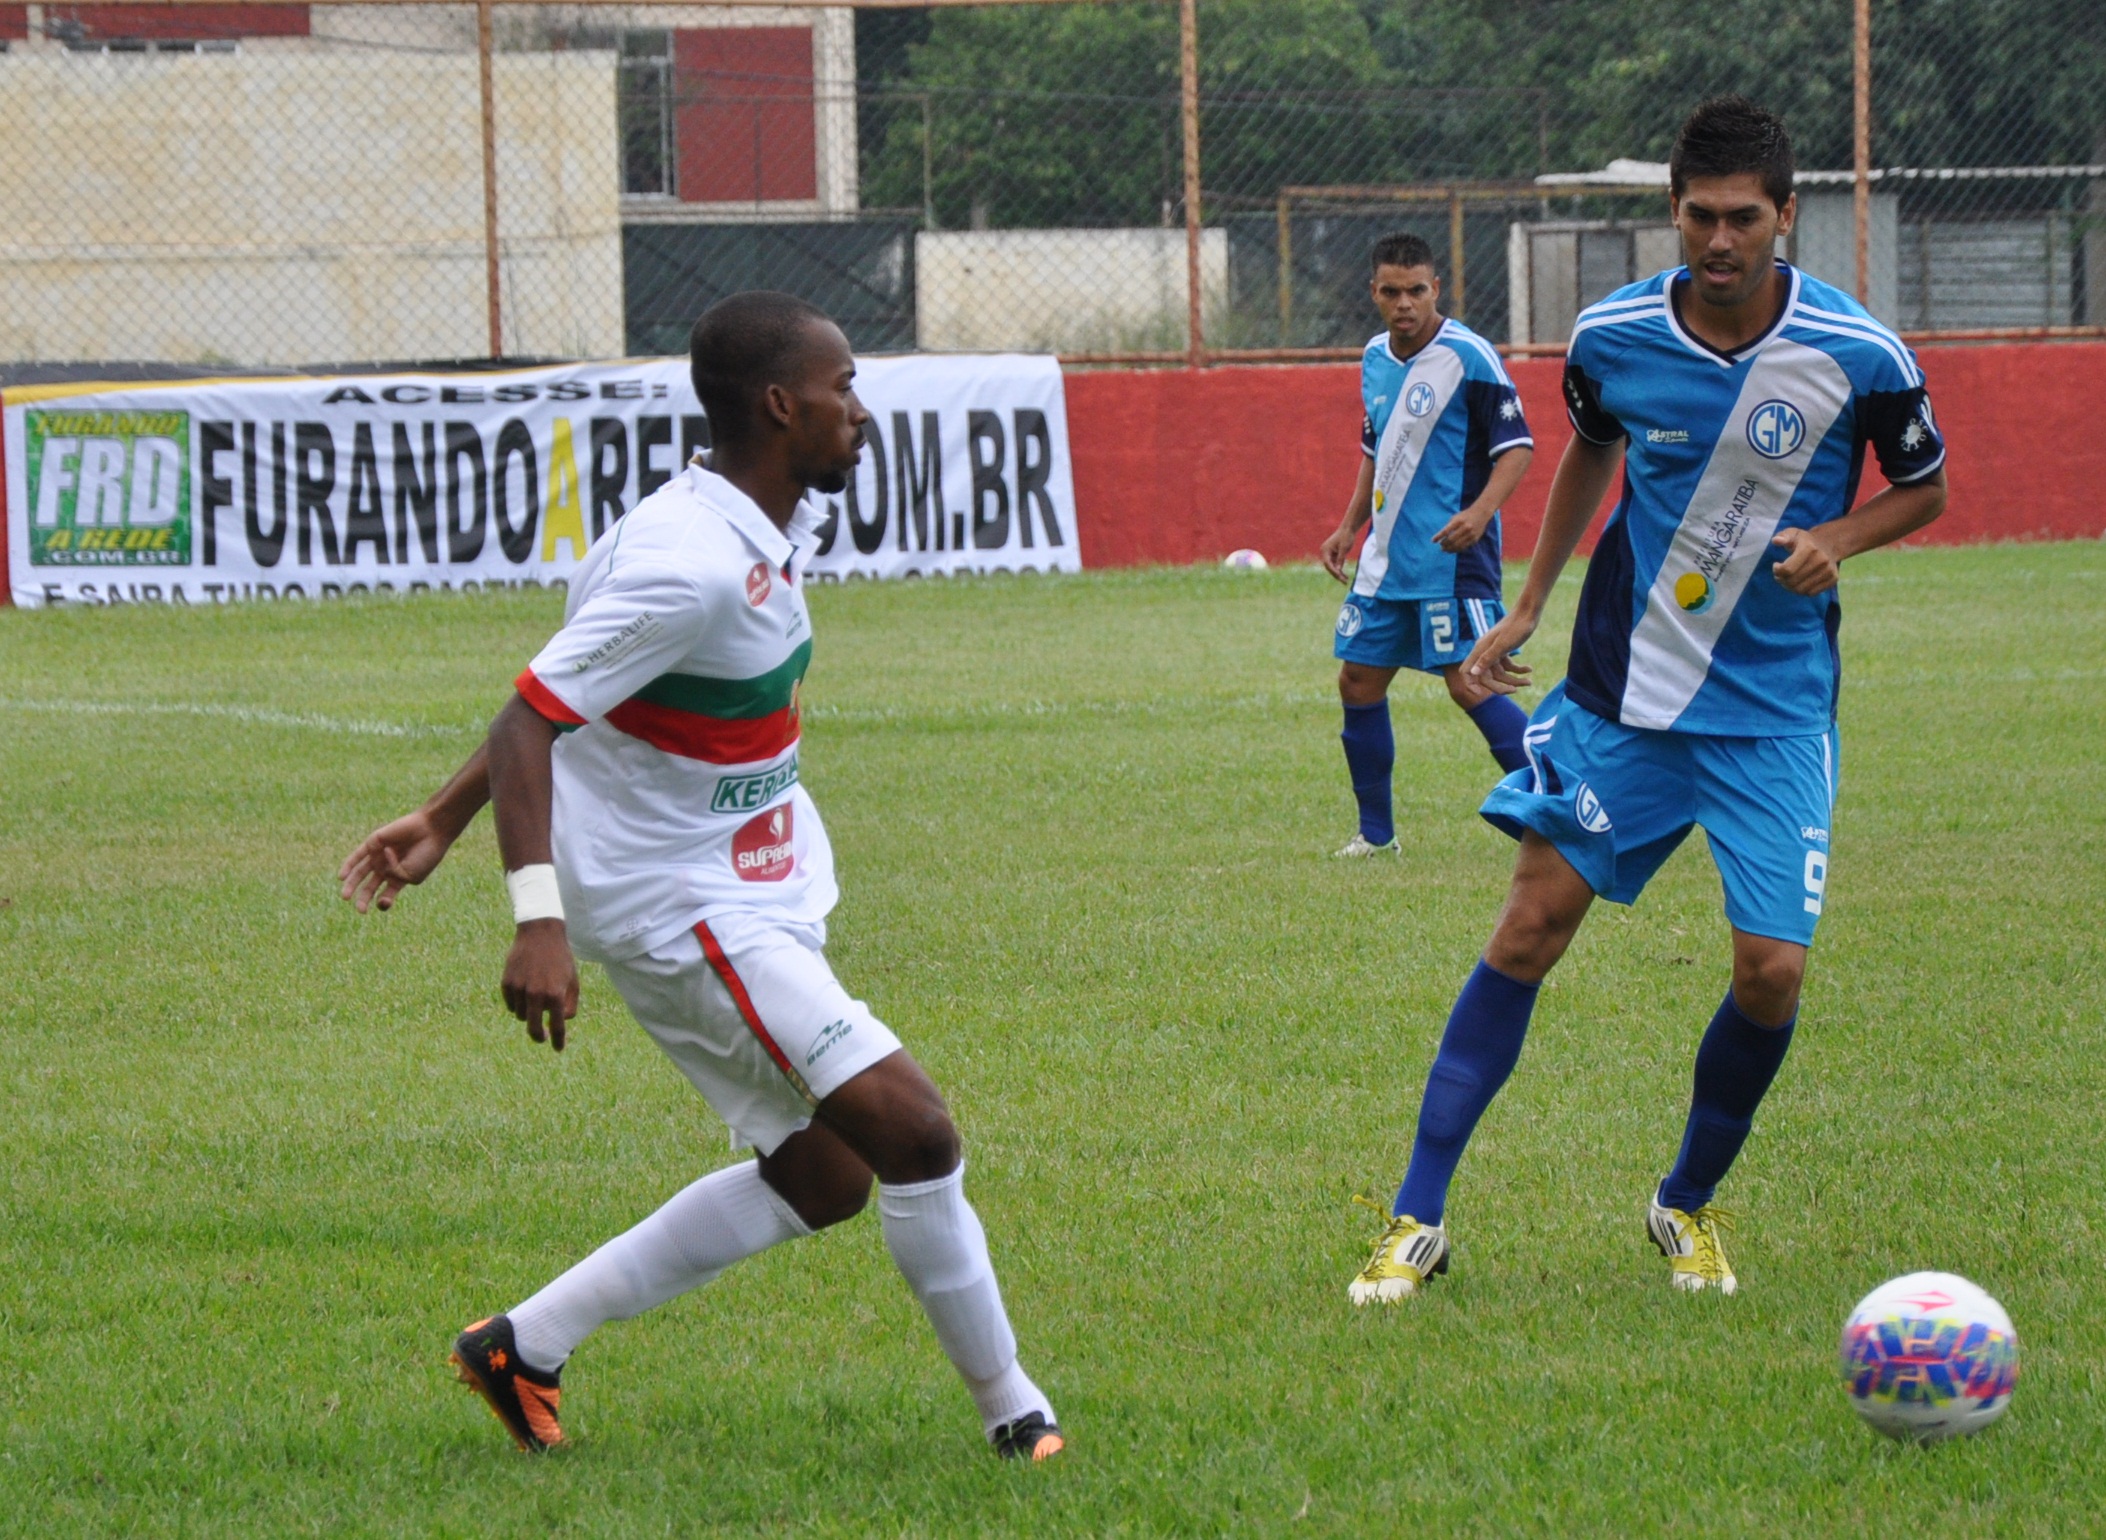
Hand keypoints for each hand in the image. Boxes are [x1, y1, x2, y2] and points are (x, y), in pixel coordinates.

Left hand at [338, 810, 455, 912]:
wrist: (431, 830)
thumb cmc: (426, 855)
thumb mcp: (411, 875)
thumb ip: (394, 881)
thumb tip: (377, 876)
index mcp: (399, 878)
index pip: (385, 895)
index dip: (383, 902)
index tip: (383, 903)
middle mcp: (387, 867)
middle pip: (370, 886)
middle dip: (364, 898)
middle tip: (360, 910)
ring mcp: (379, 855)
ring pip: (361, 872)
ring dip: (352, 885)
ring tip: (346, 897)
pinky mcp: (373, 843)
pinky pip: (357, 856)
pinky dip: (349, 866)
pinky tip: (342, 877)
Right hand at [502, 919, 579, 1051]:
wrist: (540, 934)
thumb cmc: (560, 958)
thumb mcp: (573, 980)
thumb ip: (569, 1004)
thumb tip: (561, 1021)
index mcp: (555, 994)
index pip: (557, 1026)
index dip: (557, 1041)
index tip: (558, 1049)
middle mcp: (536, 994)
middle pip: (534, 1029)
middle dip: (539, 1036)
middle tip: (542, 1037)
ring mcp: (519, 989)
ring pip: (522, 1016)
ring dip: (529, 1013)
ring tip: (536, 996)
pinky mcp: (507, 984)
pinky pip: (512, 1005)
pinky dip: (518, 1004)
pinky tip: (525, 991)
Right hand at [1319, 524, 1359, 583]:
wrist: (1348, 529)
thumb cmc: (1346, 536)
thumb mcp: (1344, 548)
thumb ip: (1341, 559)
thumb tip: (1338, 570)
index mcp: (1325, 550)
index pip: (1328, 564)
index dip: (1334, 571)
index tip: (1340, 576)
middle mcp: (1325, 553)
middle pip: (1329, 567)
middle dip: (1336, 575)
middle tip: (1344, 582)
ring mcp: (1329, 554)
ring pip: (1332, 567)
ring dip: (1338, 574)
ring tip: (1346, 581)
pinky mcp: (1334, 555)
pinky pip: (1336, 565)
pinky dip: (1340, 570)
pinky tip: (1345, 576)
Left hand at [1432, 505, 1492, 553]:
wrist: (1481, 514)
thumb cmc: (1465, 516)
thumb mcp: (1455, 517)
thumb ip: (1449, 526)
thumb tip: (1440, 537)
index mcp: (1458, 521)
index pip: (1446, 530)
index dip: (1438, 536)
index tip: (1433, 541)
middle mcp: (1465, 527)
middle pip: (1451, 539)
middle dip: (1444, 544)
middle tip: (1441, 547)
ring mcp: (1470, 534)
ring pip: (1457, 545)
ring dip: (1449, 549)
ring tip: (1445, 550)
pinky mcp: (1474, 539)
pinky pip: (1464, 547)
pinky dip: (1457, 549)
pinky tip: (1452, 549)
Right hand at [1460, 606, 1539, 695]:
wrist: (1528, 612)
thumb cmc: (1516, 627)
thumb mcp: (1502, 644)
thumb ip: (1487, 658)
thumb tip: (1473, 673)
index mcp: (1480, 650)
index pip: (1466, 672)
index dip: (1470, 684)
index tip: (1480, 694)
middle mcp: (1485, 652)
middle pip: (1486, 677)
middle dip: (1500, 686)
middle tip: (1515, 691)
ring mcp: (1495, 652)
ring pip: (1500, 674)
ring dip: (1514, 680)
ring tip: (1529, 682)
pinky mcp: (1505, 650)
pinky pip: (1508, 666)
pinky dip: (1518, 670)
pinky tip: (1529, 669)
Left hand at [1770, 526, 1845, 594]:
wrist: (1829, 544)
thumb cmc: (1804, 541)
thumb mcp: (1792, 534)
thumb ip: (1783, 536)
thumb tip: (1776, 540)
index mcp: (1809, 548)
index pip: (1787, 569)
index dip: (1777, 571)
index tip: (1776, 565)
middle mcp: (1821, 560)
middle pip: (1793, 581)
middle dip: (1781, 580)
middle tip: (1779, 575)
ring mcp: (1829, 570)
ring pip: (1801, 590)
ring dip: (1790, 587)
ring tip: (1788, 579)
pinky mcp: (1833, 579)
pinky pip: (1811, 593)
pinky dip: (1802, 590)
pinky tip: (1799, 582)